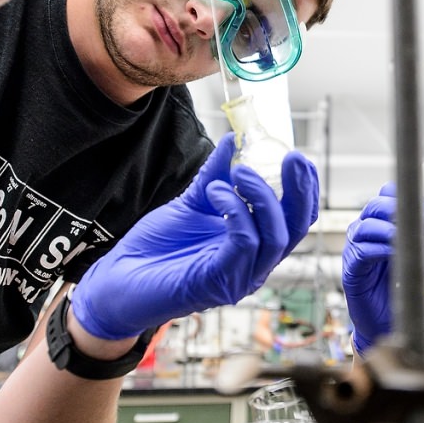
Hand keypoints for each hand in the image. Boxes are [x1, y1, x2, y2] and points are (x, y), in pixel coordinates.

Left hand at [70, 132, 318, 339]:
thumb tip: (235, 140)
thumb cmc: (156, 248)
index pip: (296, 220)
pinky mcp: (219, 282)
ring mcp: (240, 277)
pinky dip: (236, 211)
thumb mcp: (193, 202)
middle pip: (296, 228)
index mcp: (254, 246)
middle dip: (300, 190)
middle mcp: (255, 265)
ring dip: (262, 196)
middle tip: (293, 157)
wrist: (118, 281)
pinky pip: (244, 242)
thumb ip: (216, 175)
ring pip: (274, 236)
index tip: (298, 157)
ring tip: (240, 170)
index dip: (305, 189)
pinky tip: (216, 192)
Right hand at [341, 182, 423, 353]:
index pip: (390, 195)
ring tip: (404, 239)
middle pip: (376, 205)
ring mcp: (356, 249)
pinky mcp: (351, 270)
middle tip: (421, 223)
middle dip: (398, 209)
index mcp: (386, 223)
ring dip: (388, 229)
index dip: (410, 199)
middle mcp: (368, 231)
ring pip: (365, 225)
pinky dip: (378, 249)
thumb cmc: (409, 288)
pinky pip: (360, 252)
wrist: (394, 323)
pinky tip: (392, 253)